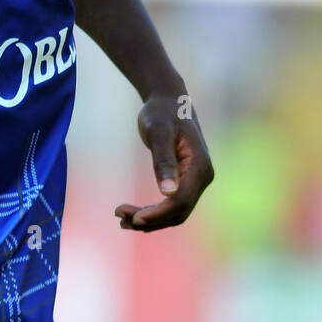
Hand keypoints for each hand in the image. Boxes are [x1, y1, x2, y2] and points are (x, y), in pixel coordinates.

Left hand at [114, 93, 212, 231]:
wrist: (168, 101)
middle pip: (178, 212)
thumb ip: (163, 161)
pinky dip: (153, 214)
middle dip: (150, 219)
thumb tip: (168, 192)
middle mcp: (203, 177)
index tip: (132, 218)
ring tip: (120, 217)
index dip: (158, 214)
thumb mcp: (158, 133)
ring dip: (149, 220)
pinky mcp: (186, 182)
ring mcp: (196, 181)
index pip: (181, 201)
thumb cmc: (162, 113)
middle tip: (118, 215)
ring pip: (175, 213)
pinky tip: (131, 215)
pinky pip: (172, 205)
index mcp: (200, 166)